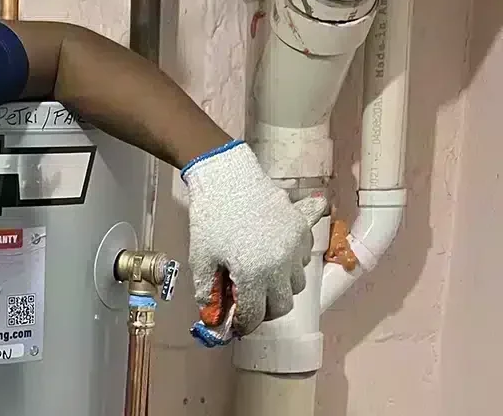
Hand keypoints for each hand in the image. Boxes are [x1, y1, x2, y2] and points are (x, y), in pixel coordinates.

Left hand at [181, 140, 326, 342]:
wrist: (227, 178)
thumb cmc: (211, 216)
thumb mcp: (200, 257)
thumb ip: (207, 291)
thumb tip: (212, 317)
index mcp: (253, 274)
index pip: (255, 316)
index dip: (244, 324)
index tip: (237, 323)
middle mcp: (280, 266)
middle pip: (281, 306)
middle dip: (264, 308)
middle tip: (248, 300)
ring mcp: (295, 248)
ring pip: (295, 285)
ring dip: (279, 287)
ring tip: (259, 273)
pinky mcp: (302, 232)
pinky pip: (302, 260)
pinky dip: (290, 264)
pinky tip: (270, 254)